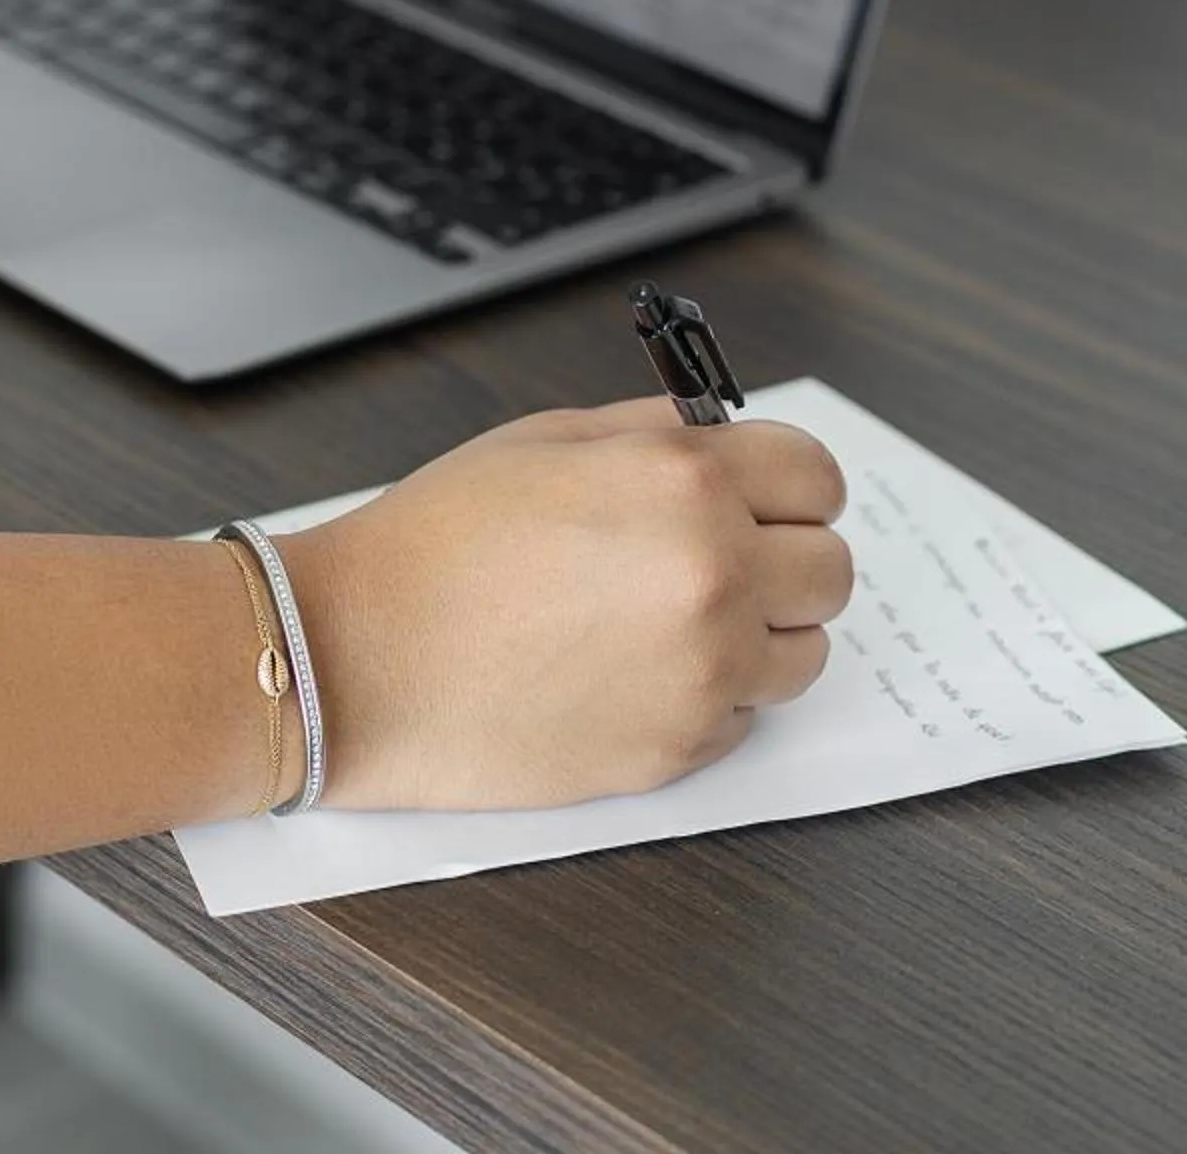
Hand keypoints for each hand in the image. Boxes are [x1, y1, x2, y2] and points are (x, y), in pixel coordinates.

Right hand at [277, 400, 853, 810]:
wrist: (356, 660)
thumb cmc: (435, 546)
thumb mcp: (550, 442)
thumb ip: (659, 436)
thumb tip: (727, 440)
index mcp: (685, 481)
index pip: (817, 478)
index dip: (790, 487)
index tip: (768, 501)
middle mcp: (712, 573)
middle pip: (830, 571)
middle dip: (784, 562)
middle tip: (721, 566)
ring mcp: (702, 671)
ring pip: (804, 655)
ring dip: (759, 638)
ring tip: (671, 627)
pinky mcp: (678, 750)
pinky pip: (744, 719)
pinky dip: (708, 700)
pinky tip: (630, 677)